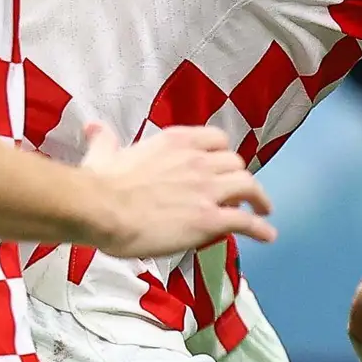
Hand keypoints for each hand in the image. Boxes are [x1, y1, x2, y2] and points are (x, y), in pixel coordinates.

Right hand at [72, 118, 273, 258]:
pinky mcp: (209, 219)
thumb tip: (94, 126)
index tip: (222, 166)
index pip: (216, 139)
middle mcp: (198, 160)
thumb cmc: (101, 183)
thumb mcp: (103, 153)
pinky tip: (267, 235)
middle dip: (240, 178)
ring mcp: (207, 190)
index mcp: (176, 141)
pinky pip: (245, 222)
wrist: (101, 209)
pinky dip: (260, 228)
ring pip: (248, 186)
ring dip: (258, 198)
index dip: (223, 154)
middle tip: (239, 193)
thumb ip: (105, 139)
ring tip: (263, 210)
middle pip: (235, 164)